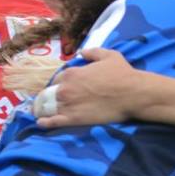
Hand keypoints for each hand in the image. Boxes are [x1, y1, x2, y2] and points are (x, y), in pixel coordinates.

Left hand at [34, 49, 152, 127]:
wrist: (133, 94)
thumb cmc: (123, 74)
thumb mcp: (109, 55)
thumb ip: (92, 52)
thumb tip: (81, 53)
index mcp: (71, 73)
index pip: (56, 79)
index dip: (60, 84)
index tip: (64, 88)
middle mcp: (65, 88)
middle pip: (48, 94)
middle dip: (49, 97)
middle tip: (53, 102)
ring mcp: (68, 105)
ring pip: (47, 108)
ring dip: (44, 110)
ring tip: (43, 113)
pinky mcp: (73, 119)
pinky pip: (52, 122)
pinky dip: (45, 123)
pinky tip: (41, 123)